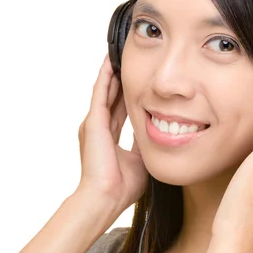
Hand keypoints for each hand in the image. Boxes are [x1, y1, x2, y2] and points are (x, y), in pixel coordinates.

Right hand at [76, 54, 148, 213]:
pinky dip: (105, 77)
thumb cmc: (122, 186)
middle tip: (129, 62)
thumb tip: (159, 134)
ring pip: (105, 91)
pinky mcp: (93, 121)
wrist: (106, 197)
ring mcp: (94, 124)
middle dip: (121, 81)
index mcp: (109, 138)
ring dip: (112, 74)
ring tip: (119, 55)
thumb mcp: (140, 160)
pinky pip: (100, 93)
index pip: (120, 111)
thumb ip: (144, 145)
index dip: (128, 96)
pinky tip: (111, 62)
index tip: (138, 84)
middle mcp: (99, 128)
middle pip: (112, 97)